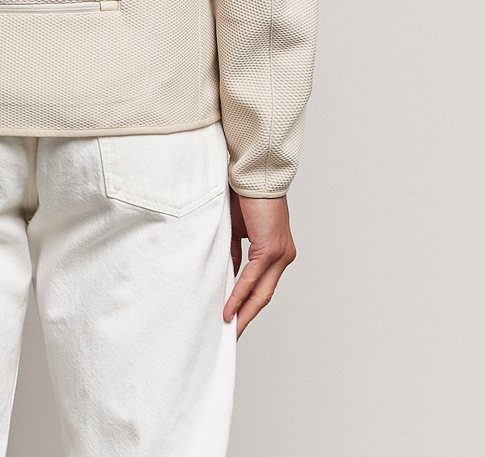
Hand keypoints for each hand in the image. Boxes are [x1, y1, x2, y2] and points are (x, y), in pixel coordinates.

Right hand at [224, 189, 296, 337]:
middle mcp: (283, 257)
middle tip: (232, 335)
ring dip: (243, 312)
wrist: (254, 175)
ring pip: (260, 292)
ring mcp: (280, 255)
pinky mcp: (270, 249)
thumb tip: (227, 277)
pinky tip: (228, 309)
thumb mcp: (237, 231)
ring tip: (229, 330)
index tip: (234, 319)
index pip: (262, 285)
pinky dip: (239, 295)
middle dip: (247, 317)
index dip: (247, 304)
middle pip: (264, 296)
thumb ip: (234, 255)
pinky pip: (252, 279)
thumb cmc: (245, 196)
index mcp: (277, 252)